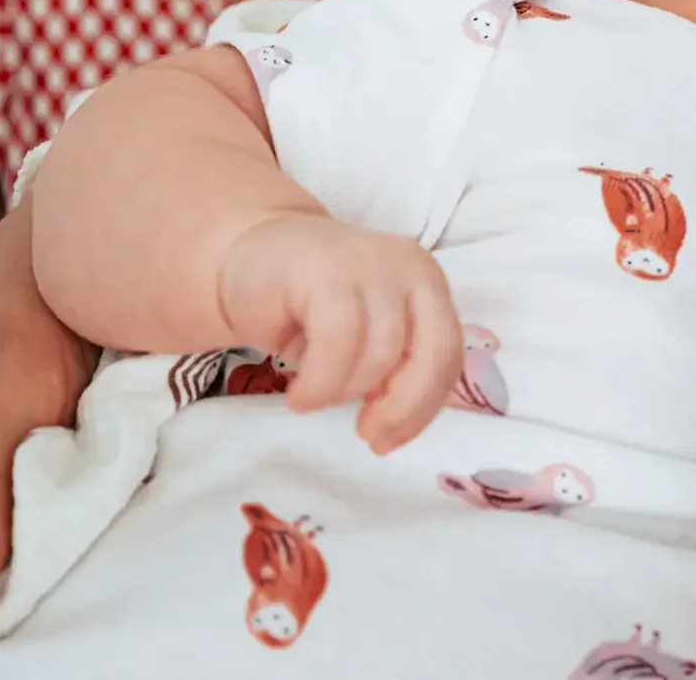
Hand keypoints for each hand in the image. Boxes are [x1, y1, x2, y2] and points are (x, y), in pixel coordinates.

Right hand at [218, 215, 461, 453]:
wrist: (248, 258)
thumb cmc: (308, 307)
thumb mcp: (365, 338)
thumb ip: (394, 364)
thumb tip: (400, 415)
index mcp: (428, 285)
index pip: (448, 354)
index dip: (423, 407)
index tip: (388, 438)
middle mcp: (411, 268)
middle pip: (433, 353)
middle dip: (403, 408)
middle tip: (367, 434)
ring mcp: (370, 264)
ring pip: (381, 354)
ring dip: (344, 393)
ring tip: (312, 396)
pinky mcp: (327, 271)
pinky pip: (338, 343)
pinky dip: (319, 383)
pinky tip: (299, 394)